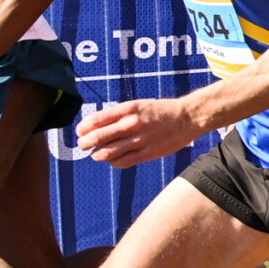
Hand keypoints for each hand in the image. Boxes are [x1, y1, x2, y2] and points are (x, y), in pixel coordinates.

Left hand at [76, 98, 209, 166]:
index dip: (83, 128)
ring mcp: (139, 140)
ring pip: (107, 153)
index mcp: (127, 109)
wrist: (187, 117)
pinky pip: (122, 162)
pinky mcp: (147, 153)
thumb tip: (95, 126)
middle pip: (97, 137)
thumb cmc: (159, 111)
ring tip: (97, 154)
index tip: (81, 132)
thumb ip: (118, 115)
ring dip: (97, 155)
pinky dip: (113, 162)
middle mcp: (131, 124)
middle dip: (85, 143)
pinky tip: (114, 159)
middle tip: (84, 145)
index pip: (95, 120)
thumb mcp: (137, 105)